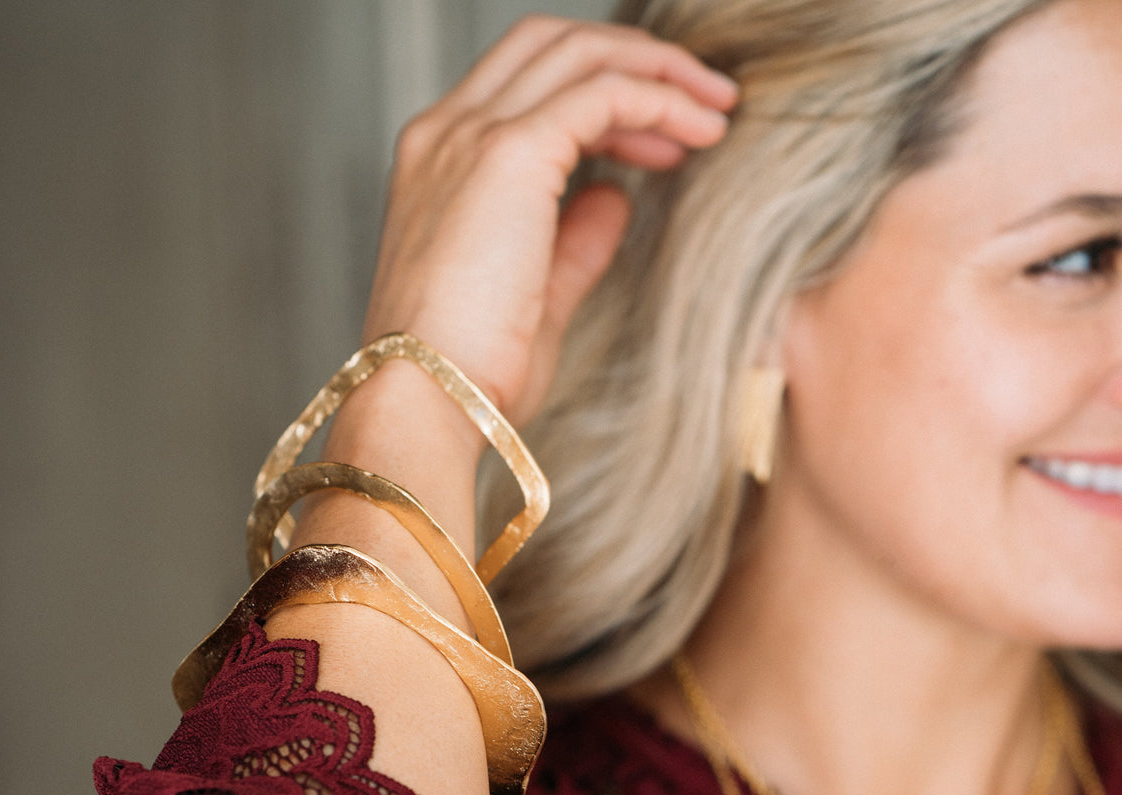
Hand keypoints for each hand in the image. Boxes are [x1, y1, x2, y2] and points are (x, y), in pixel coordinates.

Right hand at [362, 15, 737, 428]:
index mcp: (438, 165)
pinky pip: (603, 93)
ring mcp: (470, 136)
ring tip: (715, 113)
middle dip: (636, 60)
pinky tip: (699, 131)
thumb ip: (574, 241)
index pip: (526, 85)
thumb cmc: (468, 371)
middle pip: (552, 45)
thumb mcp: (534, 296)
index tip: (660, 141)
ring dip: (659, 72)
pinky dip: (658, 99)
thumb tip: (616, 198)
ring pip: (580, 54)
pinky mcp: (509, 153)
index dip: (602, 94)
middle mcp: (445, 134)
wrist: (428, 399)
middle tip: (703, 103)